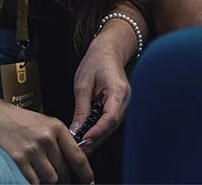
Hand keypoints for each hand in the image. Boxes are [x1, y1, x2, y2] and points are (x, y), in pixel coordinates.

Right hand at [0, 89, 93, 184]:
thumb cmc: (17, 119)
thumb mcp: (43, 123)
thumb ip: (58, 140)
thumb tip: (73, 163)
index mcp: (57, 127)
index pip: (78, 156)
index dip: (86, 173)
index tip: (89, 181)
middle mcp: (46, 138)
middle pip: (64, 171)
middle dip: (63, 179)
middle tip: (58, 180)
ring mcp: (32, 149)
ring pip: (51, 179)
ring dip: (47, 181)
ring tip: (40, 174)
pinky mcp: (18, 159)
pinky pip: (34, 181)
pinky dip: (34, 182)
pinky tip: (30, 176)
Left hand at [69, 27, 131, 153]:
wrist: (107, 51)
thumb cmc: (96, 62)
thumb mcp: (83, 85)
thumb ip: (81, 109)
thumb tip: (76, 130)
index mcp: (118, 91)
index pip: (110, 118)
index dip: (97, 132)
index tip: (84, 140)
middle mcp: (125, 100)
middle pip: (111, 126)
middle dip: (95, 139)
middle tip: (78, 149)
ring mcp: (123, 104)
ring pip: (110, 126)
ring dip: (96, 136)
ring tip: (80, 145)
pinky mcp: (118, 106)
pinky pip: (109, 121)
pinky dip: (98, 129)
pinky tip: (86, 134)